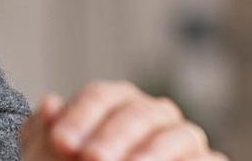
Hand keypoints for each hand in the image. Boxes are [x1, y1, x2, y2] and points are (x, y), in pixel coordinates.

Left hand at [18, 80, 224, 160]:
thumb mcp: (46, 157)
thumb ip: (43, 134)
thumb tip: (50, 103)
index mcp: (115, 101)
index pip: (101, 96)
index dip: (81, 117)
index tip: (61, 143)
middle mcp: (153, 113)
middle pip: (138, 113)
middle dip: (113, 137)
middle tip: (91, 159)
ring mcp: (183, 138)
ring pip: (179, 135)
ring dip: (154, 152)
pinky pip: (209, 160)